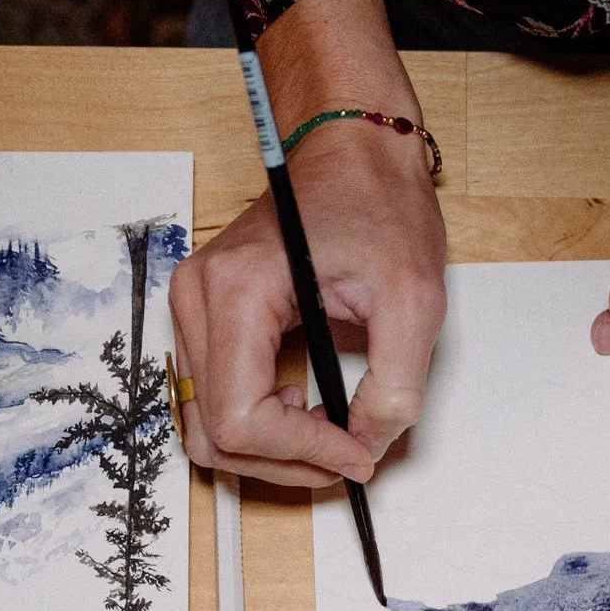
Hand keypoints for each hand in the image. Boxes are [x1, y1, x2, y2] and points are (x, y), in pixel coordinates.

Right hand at [170, 0, 446, 487]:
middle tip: (349, 454)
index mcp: (237, 290)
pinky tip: (303, 406)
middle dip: (286, 461)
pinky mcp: (206, 315)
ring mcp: (195, 306)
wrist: (353, 148)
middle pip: (214, 433)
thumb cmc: (377, 201)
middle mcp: (199, 298)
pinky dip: (258, 424)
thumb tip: (368, 443)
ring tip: (328, 428)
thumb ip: (398, 385)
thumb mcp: (414, 297)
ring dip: (270, 449)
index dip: (301, 455)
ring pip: (207, 426)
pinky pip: (213, 398)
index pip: (239, 418)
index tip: (355, 455)